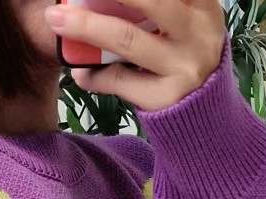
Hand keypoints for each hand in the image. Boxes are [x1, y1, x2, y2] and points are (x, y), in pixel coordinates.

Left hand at [44, 0, 226, 111]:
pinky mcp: (167, 97)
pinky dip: (94, 77)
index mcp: (203, 5)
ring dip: (87, 27)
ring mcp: (184, 66)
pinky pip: (120, 80)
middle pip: (148, 0)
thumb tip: (92, 3)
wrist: (208, 118)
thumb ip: (156, 10)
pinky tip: (81, 74)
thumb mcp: (184, 25)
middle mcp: (198, 31)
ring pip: (127, 39)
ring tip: (57, 19)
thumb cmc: (185, 59)